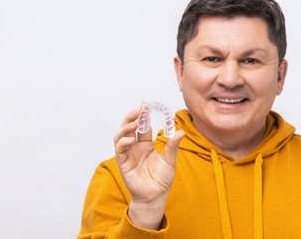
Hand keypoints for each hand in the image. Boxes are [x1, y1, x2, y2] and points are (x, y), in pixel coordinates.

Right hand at [113, 106, 184, 228]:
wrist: (155, 196)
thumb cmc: (161, 180)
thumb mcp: (170, 160)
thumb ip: (172, 146)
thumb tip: (181, 132)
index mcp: (145, 145)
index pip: (143, 126)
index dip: (143, 115)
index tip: (146, 104)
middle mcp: (135, 148)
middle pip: (129, 127)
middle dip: (132, 116)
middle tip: (139, 109)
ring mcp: (128, 154)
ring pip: (121, 136)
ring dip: (126, 127)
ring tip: (134, 123)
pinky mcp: (123, 163)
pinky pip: (119, 149)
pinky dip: (123, 142)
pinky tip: (131, 138)